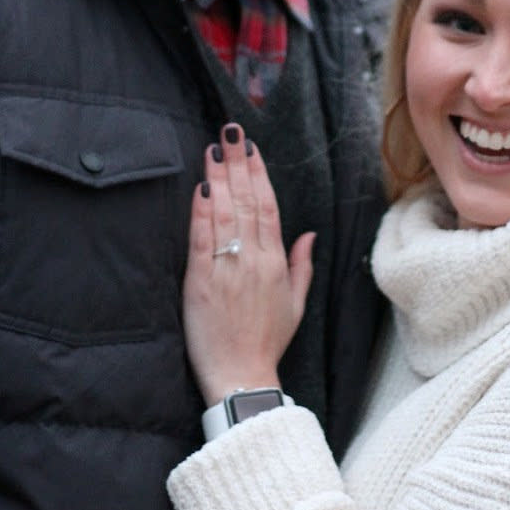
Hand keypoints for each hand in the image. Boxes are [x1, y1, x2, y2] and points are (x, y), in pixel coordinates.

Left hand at [183, 123, 314, 406]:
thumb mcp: (295, 304)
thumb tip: (309, 234)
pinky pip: (202, 239)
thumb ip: (302, 265)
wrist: (243, 377)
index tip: (251, 149)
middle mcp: (254, 259)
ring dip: (219, 178)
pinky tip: (200, 188)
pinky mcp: (202, 281)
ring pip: (225, 213)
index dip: (259, 175)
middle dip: (238, 163)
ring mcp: (228, 268)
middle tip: (231, 132)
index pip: (268, 207)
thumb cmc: (268, 342)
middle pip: (247, 201)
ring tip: (213, 149)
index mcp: (276, 263)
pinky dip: (201, 212)